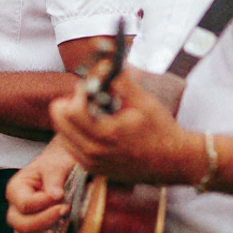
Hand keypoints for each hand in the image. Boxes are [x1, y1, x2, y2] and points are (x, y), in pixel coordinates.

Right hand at [6, 138, 75, 232]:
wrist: (65, 167)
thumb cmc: (59, 163)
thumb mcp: (57, 165)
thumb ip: (54, 178)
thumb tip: (55, 196)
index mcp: (17, 187)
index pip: (24, 204)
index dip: (42, 204)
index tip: (62, 197)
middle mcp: (15, 206)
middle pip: (20, 223)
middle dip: (44, 221)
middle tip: (65, 211)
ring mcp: (23, 220)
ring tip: (62, 227)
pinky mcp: (33, 231)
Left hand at [49, 69, 204, 185]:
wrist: (174, 162)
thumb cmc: (161, 131)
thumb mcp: (143, 101)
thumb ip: (120, 80)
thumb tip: (103, 62)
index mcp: (106, 135)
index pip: (71, 109)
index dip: (79, 91)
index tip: (92, 84)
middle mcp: (94, 153)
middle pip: (59, 120)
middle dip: (70, 102)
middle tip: (88, 96)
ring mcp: (92, 163)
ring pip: (62, 133)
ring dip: (72, 117)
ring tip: (94, 112)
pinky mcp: (93, 169)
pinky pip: (71, 146)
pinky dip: (77, 133)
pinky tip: (96, 126)